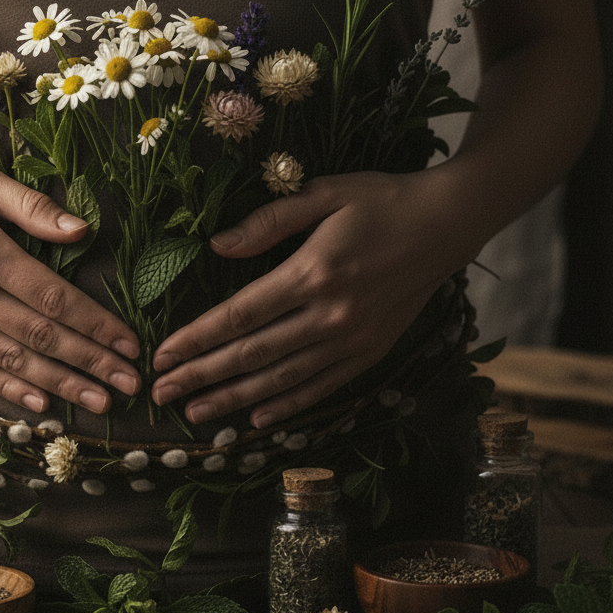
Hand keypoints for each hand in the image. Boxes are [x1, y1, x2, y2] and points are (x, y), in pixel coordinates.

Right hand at [0, 157, 141, 413]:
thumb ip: (31, 206)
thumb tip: (82, 231)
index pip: (54, 299)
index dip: (97, 325)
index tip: (130, 343)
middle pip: (41, 338)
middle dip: (91, 363)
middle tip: (130, 383)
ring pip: (14, 362)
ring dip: (62, 385)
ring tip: (100, 402)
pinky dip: (12, 391)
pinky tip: (45, 405)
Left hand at [150, 170, 473, 427]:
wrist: (449, 222)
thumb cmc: (383, 200)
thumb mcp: (324, 193)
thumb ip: (268, 221)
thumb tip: (217, 245)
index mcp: (312, 273)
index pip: (239, 316)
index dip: (196, 338)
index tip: (163, 355)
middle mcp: (330, 315)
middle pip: (252, 354)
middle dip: (202, 376)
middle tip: (163, 394)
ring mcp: (353, 339)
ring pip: (282, 378)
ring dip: (235, 399)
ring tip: (197, 413)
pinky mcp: (372, 351)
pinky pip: (322, 386)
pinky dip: (288, 405)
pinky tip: (257, 419)